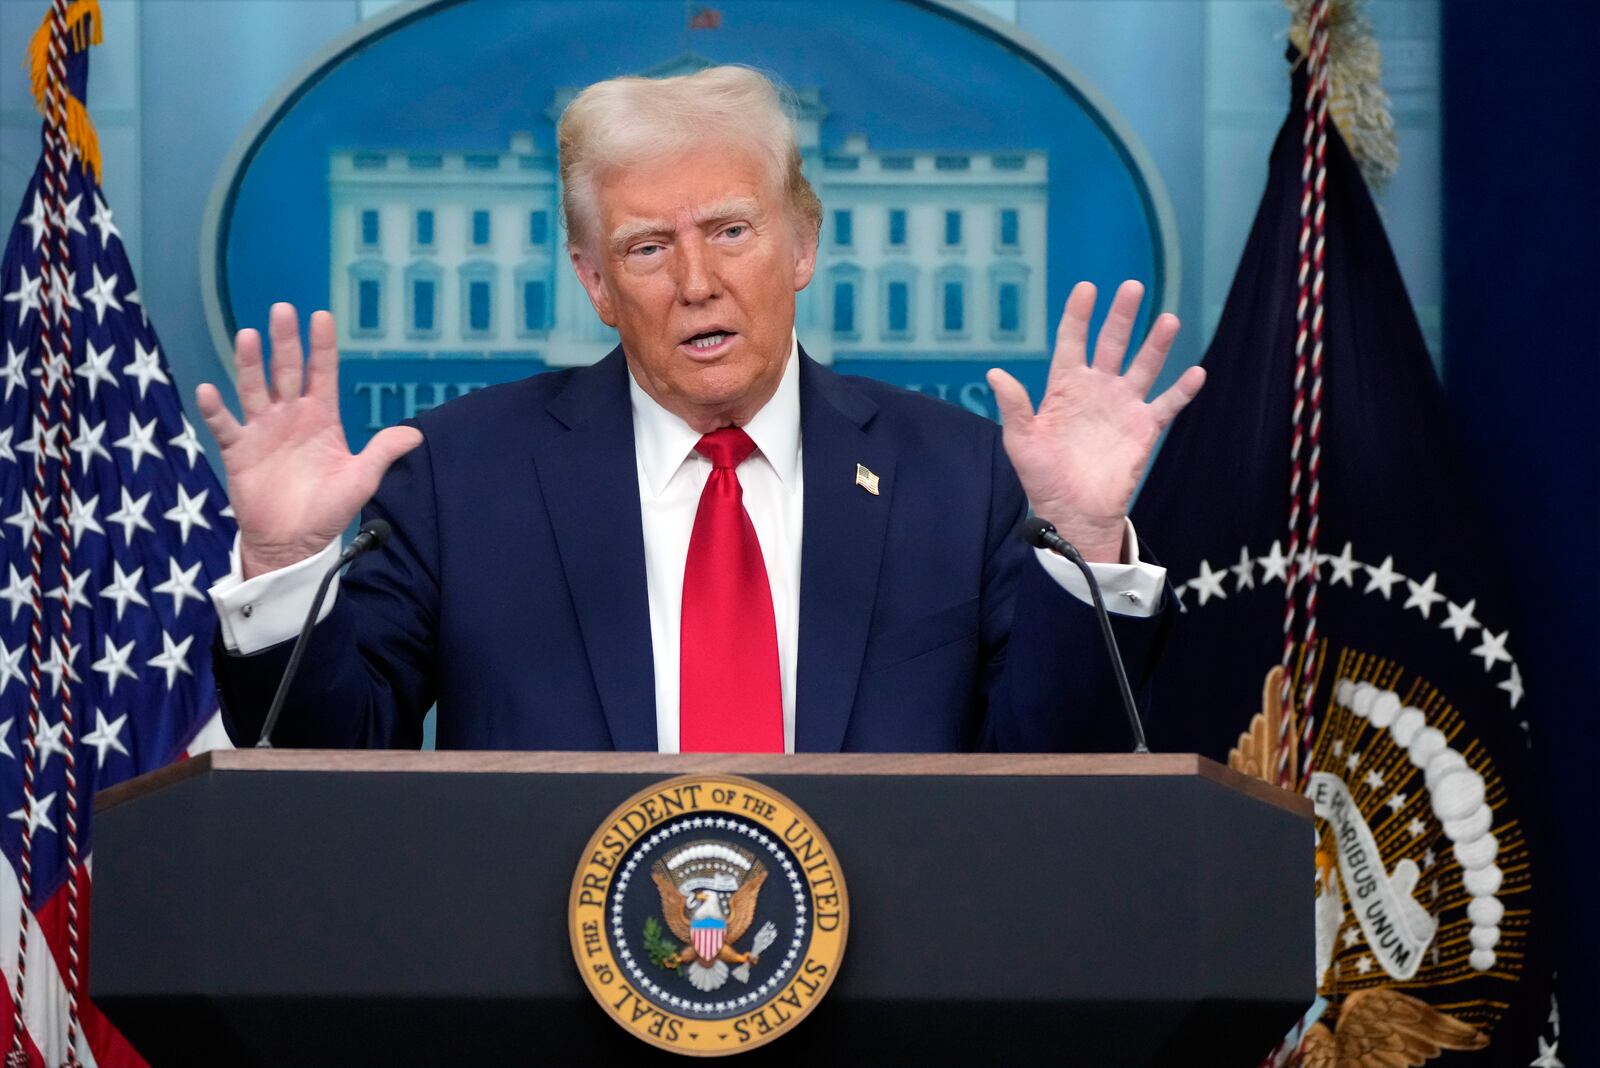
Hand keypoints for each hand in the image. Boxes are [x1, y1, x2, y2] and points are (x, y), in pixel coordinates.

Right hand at [195, 303, 422, 578]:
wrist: (294, 541)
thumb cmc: (328, 508)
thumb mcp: (361, 478)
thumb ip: (383, 452)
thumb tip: (417, 435)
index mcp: (321, 417)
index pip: (322, 373)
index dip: (322, 347)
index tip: (321, 316)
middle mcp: (290, 415)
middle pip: (285, 371)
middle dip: (285, 342)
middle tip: (282, 310)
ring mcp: (262, 430)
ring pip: (253, 389)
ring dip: (250, 364)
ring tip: (249, 336)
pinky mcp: (239, 450)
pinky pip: (225, 426)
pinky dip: (216, 409)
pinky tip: (210, 391)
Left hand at [986, 280, 1204, 562]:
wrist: (1072, 511)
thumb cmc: (1043, 476)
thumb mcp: (1021, 442)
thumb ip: (1015, 406)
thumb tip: (995, 373)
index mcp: (1065, 387)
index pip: (1072, 342)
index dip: (1078, 315)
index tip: (1086, 288)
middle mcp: (1097, 389)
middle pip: (1111, 343)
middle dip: (1121, 316)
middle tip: (1132, 287)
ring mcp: (1123, 406)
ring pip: (1143, 366)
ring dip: (1156, 344)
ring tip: (1167, 320)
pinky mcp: (1144, 428)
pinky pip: (1167, 404)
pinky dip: (1182, 390)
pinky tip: (1196, 372)